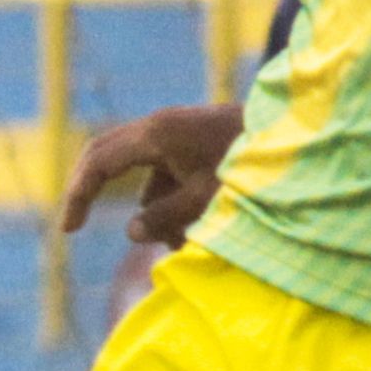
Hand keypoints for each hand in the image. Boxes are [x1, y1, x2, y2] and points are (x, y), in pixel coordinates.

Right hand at [62, 103, 245, 247]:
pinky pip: (168, 172)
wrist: (302, 134)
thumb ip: (164, 218)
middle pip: (107, 158)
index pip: (99, 162)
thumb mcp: (206, 200)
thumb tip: (133, 233)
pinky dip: (172, 200)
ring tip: (179, 244)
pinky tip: (195, 228)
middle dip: (94, 194)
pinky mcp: (195, 140)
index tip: (69, 230)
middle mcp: (160, 126)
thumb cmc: (253, 167)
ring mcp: (178, 131)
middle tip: (76, 224)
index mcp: (157, 133)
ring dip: (152, 209)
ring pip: (145, 173)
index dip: (78, 195)